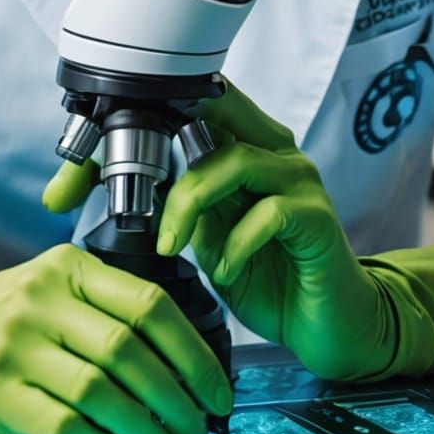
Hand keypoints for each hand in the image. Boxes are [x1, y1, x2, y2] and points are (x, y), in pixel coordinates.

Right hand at [0, 244, 233, 433]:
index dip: (192, 354)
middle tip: (197, 427)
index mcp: (69, 268)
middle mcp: (41, 301)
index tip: (216, 390)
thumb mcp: (56, 286)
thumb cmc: (7, 314)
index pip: (149, 305)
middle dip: (176, 397)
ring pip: (99, 391)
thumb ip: (111, 307)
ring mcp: (14, 346)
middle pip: (129, 350)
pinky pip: (62, 425)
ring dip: (144, 427)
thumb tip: (186, 363)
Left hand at [44, 82, 392, 381]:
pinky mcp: (316, 217)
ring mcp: (299, 181)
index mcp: (247, 147)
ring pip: (234, 162)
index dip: (150, 114)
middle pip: (214, 116)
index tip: (103, 142)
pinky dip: (236, 244)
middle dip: (159, 145)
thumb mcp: (209, 239)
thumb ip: (182, 206)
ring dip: (190, 203)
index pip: (199, 106)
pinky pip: (269, 213)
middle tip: (122, 185)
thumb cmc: (271, 279)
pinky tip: (225, 271)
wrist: (330, 327)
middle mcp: (276, 152)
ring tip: (171, 244)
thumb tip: (124, 187)